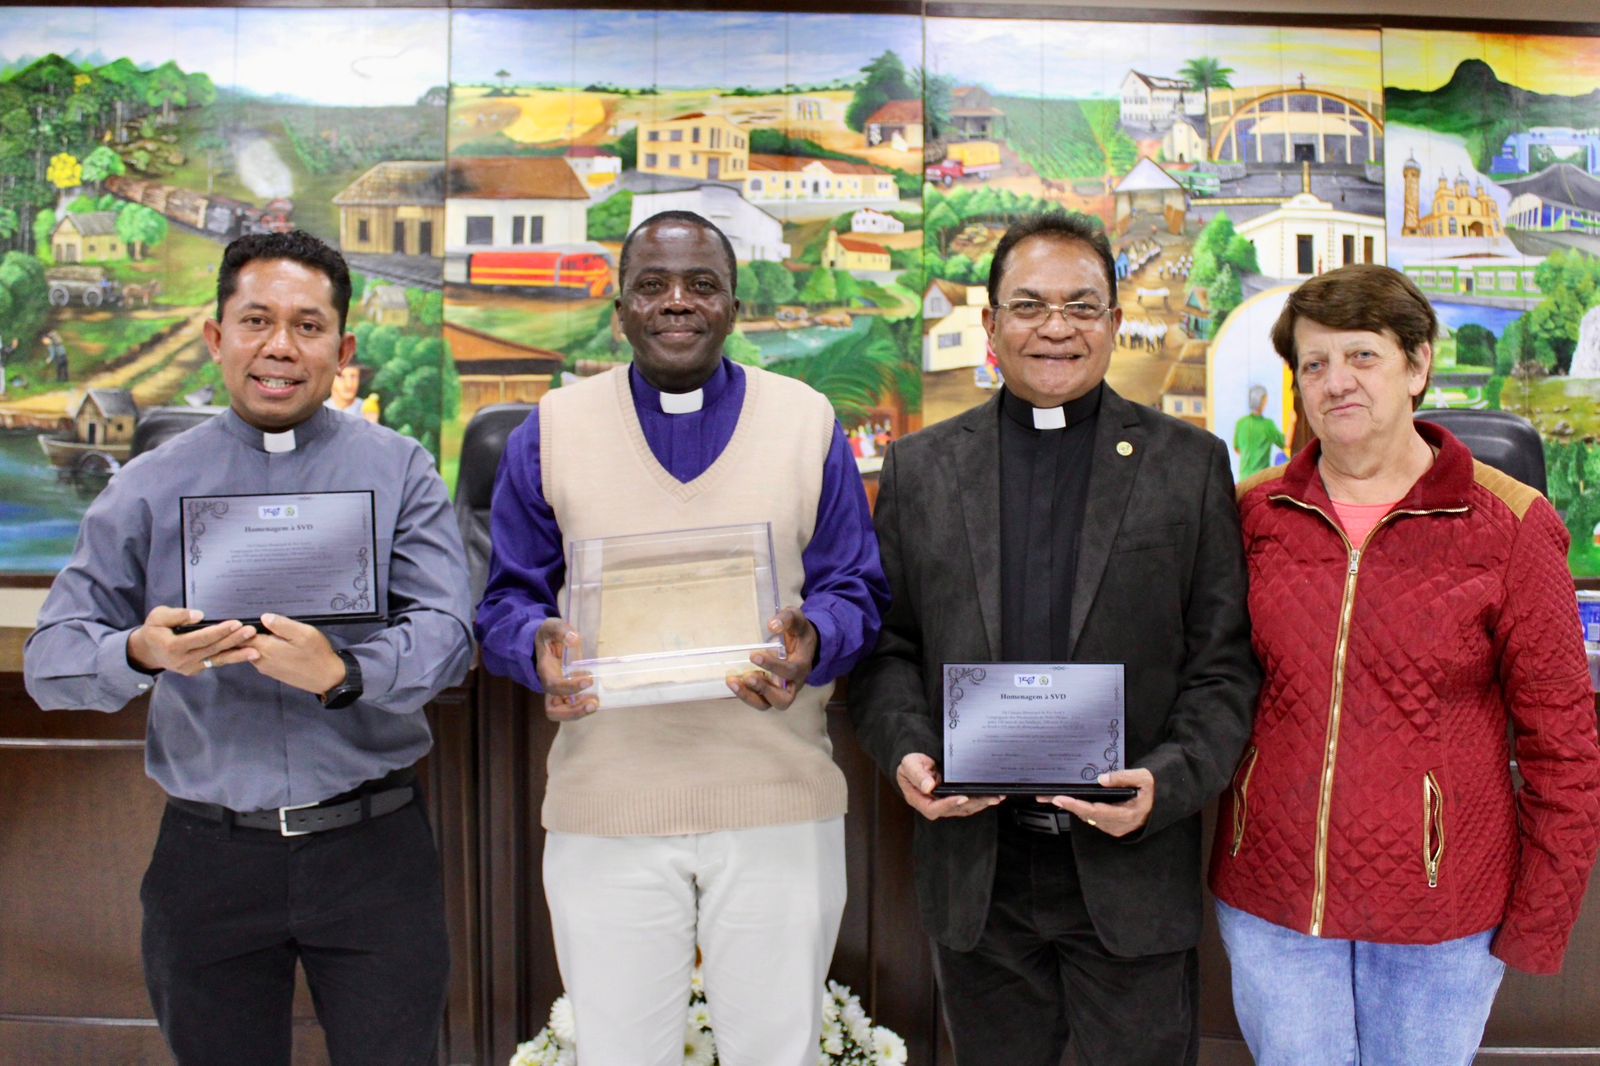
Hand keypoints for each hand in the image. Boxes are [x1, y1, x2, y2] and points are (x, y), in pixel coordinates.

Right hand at [127, 607, 257, 675]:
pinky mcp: (196, 670)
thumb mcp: (158, 617)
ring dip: (237, 654)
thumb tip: (199, 615)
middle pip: (213, 649)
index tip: (236, 623)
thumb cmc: (154, 630)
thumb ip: (177, 615)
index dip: (219, 631)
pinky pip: (216, 663)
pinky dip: (232, 658)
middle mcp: (183, 660)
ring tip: (256, 650)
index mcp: (173, 646)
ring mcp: (190, 667)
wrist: (148, 651)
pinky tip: (247, 654)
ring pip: (217, 659)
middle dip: (233, 640)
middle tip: (251, 632)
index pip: (201, 638)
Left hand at [243, 613, 344, 695]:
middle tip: (256, 622)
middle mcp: (260, 660)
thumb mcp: (303, 633)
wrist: (326, 678)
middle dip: (245, 633)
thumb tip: (263, 617)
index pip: (240, 636)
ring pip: (252, 651)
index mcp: (265, 648)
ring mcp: (265, 667)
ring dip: (256, 641)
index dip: (239, 626)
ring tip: (268, 630)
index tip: (243, 617)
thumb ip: (282, 624)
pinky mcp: (272, 672)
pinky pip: (261, 657)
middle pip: (243, 644)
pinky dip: (263, 649)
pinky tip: (277, 643)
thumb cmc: (316, 654)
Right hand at [535, 617, 595, 720]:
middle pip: (553, 710)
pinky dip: (583, 706)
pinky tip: (596, 699)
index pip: (553, 685)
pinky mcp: (566, 692)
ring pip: (562, 712)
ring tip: (595, 704)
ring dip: (579, 712)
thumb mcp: (552, 626)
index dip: (569, 687)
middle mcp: (549, 685)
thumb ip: (561, 630)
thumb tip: (573, 639)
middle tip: (592, 705)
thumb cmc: (549, 635)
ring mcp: (557, 691)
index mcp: (545, 669)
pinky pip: (572, 706)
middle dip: (572, 712)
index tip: (588, 680)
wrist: (545, 641)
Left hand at [728, 605, 816, 710]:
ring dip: (748, 696)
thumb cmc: (798, 632)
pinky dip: (743, 694)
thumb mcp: (798, 620)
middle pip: (783, 699)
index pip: (791, 671)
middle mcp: (793, 684)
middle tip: (748, 677)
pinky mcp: (768, 692)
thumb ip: (787, 619)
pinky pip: (756, 699)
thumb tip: (772, 625)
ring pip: (767, 704)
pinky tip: (732, 681)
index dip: (773, 666)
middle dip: (764, 690)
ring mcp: (780, 690)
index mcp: (802, 666)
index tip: (754, 656)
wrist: (803, 645)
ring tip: (733, 682)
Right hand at [896, 752, 1002, 820]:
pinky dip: (979, 800)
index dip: (948, 804)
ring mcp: (943, 803)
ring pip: (963, 808)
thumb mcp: (909, 764)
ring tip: (994, 797)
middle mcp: (932, 804)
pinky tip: (991, 796)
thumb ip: (917, 775)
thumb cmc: (911, 764)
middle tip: (988, 798)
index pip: (933, 808)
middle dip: (972, 804)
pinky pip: (967, 803)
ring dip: (979, 804)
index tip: (962, 797)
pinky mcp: (952, 799)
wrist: (915, 762)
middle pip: (953, 810)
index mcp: (919, 799)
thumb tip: (928, 786)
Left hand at [1039, 768, 1155, 836]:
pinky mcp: (1114, 826)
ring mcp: (1116, 828)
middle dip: (1067, 806)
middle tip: (1047, 797)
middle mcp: (1119, 825)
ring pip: (1089, 819)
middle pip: (1087, 816)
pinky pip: (1094, 819)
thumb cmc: (1155, 791)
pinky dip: (1082, 810)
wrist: (1164, 804)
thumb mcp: (1145, 778)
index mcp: (1126, 815)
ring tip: (1054, 798)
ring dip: (1072, 808)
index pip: (1095, 811)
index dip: (1076, 805)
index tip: (1059, 799)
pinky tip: (1072, 802)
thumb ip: (1124, 777)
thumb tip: (1102, 778)